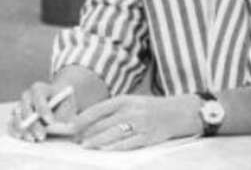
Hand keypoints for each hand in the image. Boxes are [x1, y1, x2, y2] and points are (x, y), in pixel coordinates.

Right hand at [8, 81, 76, 142]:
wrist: (57, 103)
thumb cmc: (63, 104)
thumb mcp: (67, 106)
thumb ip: (60, 115)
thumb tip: (49, 128)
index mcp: (39, 88)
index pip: (38, 97)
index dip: (44, 110)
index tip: (51, 122)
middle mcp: (26, 96)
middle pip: (26, 110)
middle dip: (34, 124)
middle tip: (42, 136)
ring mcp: (19, 106)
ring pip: (18, 118)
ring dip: (25, 130)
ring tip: (33, 139)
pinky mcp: (15, 117)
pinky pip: (11, 124)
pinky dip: (15, 131)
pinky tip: (22, 137)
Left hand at [73, 94, 199, 149]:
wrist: (180, 112)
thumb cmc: (151, 108)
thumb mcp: (132, 102)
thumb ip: (114, 110)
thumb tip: (91, 120)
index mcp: (124, 100)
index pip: (97, 109)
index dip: (82, 118)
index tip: (71, 125)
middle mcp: (130, 111)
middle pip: (102, 123)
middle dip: (86, 132)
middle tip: (74, 139)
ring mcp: (139, 124)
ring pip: (112, 134)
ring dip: (96, 140)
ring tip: (85, 145)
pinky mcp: (148, 136)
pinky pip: (128, 143)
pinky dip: (115, 147)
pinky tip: (105, 150)